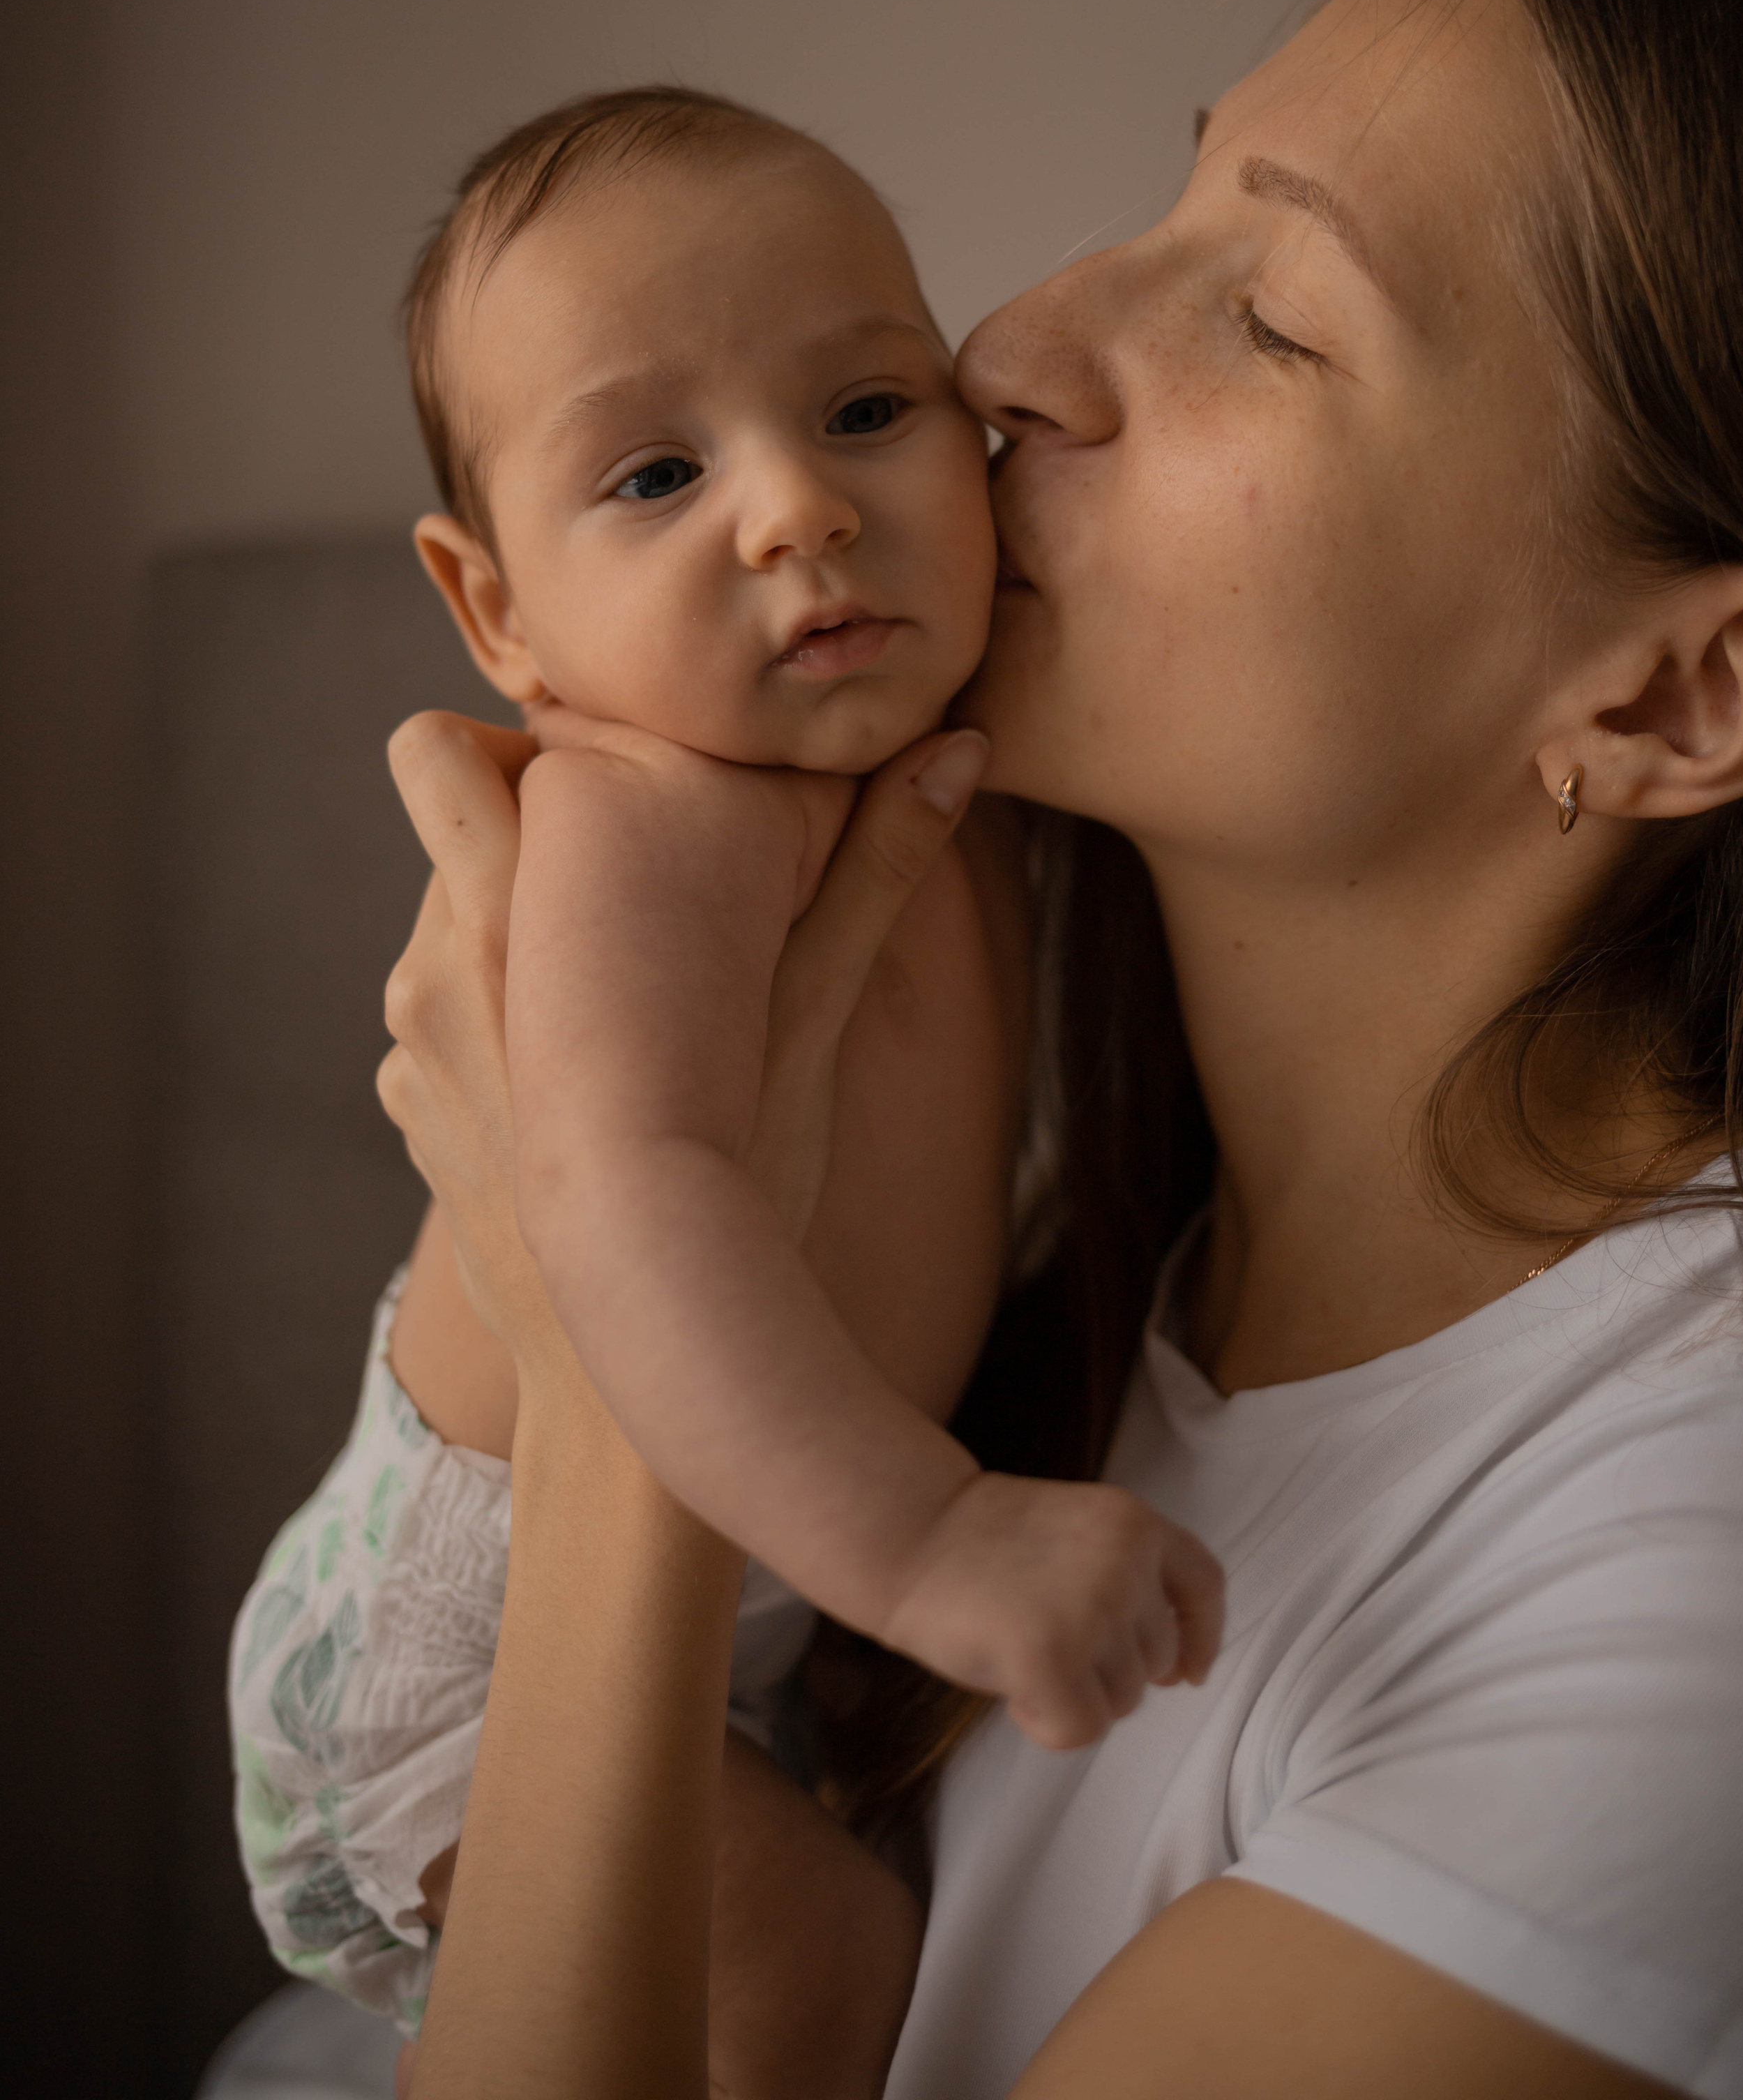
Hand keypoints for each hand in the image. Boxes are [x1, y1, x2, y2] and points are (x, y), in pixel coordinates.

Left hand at [378, 708, 989, 1350]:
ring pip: (445, 911)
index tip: (613, 779)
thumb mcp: (813, 1020)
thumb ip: (871, 870)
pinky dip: (500, 1011)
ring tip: (622, 987)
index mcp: (514, 913)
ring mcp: (410, 1034)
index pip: (456, 750)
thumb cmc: (742, 1189)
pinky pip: (440, 1005)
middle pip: (444, 815)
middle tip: (622, 872)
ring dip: (518, 918)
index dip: (533, 747)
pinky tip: (587, 1068)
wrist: (632, 1376)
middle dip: (523, 821)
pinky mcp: (404, 1097)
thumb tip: (959, 746)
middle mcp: (436, 959)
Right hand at [880, 1470, 1224, 1751]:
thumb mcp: (1077, 1534)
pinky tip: (1010, 1688)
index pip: (1205, 1584)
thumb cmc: (981, 1542)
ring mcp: (1092, 1610)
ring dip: (1077, 1695)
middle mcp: (1126, 1564)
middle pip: (1157, 1660)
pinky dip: (1045, 1724)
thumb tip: (1176, 1667)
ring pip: (1123, 1701)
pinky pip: (1080, 1730)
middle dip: (1110, 1671)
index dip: (1203, 1635)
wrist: (907, 1533)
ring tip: (1020, 1649)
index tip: (1189, 1671)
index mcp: (1135, 1523)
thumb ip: (1128, 1577)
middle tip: (1047, 1641)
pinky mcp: (1053, 1658)